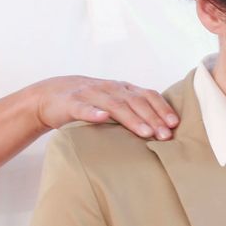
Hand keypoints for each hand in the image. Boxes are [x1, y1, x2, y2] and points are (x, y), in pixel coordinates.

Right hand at [29, 76, 178, 139]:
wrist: (51, 95)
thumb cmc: (91, 102)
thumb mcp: (115, 102)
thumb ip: (134, 111)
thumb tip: (163, 130)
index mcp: (123, 89)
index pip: (148, 95)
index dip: (162, 108)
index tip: (174, 124)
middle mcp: (110, 88)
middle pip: (136, 102)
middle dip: (153, 118)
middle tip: (165, 136)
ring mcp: (91, 94)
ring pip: (115, 106)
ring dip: (132, 119)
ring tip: (146, 133)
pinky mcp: (72, 103)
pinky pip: (84, 108)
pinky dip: (94, 112)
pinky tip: (103, 118)